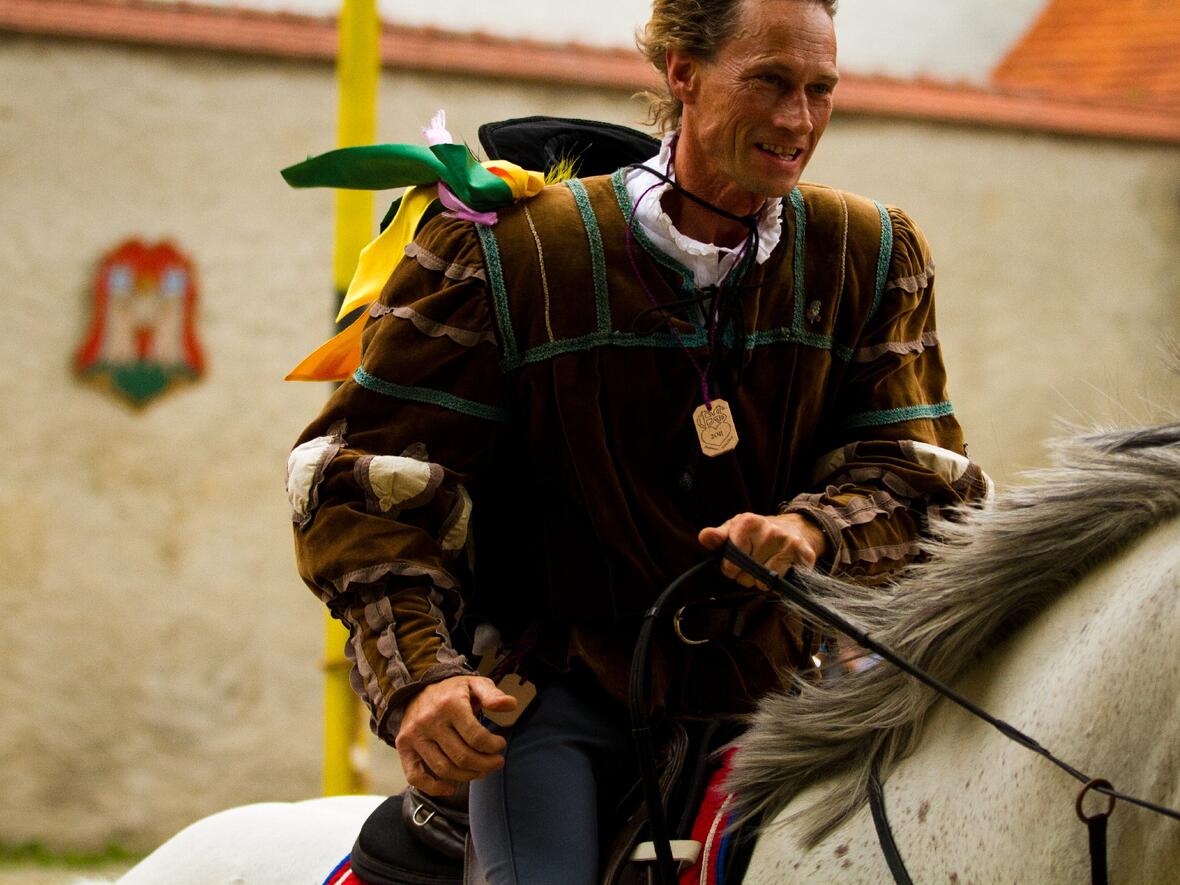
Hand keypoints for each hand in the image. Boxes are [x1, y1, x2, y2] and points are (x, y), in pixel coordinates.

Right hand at [394, 675, 517, 795]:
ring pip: (444, 769)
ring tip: (481, 770)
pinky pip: (415, 776)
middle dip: (485, 764)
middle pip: (462, 757)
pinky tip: (450, 789)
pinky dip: (432, 788)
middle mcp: (430, 721)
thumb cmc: (452, 691)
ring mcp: (415, 736)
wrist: (416, 689)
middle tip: (497, 763)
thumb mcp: (474, 684)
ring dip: (468, 776)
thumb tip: (510, 705)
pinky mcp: (404, 747)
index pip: (476, 737)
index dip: (493, 746)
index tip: (500, 745)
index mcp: (450, 704)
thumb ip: (493, 694)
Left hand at [698, 512, 827, 587]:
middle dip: (746, 576)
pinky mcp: (805, 554)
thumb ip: (718, 536)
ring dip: (762, 582)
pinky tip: (780, 570)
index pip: (731, 562)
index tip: (735, 564)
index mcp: (748, 522)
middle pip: (747, 574)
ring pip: (764, 581)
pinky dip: (778, 583)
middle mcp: (770, 530)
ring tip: (765, 568)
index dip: (731, 568)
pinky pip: (783, 583)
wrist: (795, 527)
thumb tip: (704, 537)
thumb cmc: (758, 532)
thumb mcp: (735, 529)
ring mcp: (788, 543)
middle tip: (753, 566)